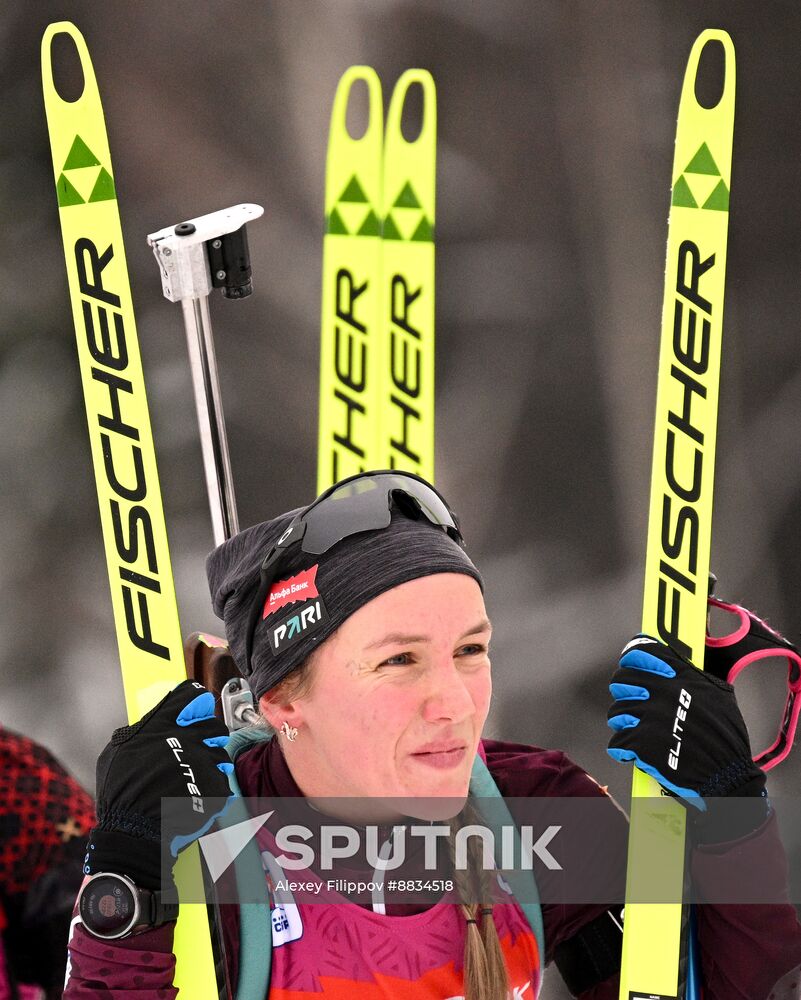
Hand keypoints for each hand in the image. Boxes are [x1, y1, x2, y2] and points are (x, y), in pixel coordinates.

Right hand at [84, 680, 234, 890]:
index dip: (195, 702)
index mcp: (164, 726)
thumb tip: (155, 719)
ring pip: (221, 753)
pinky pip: (223, 781)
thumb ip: (142, 729)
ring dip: (212, 763)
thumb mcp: (118, 750)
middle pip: (213, 724)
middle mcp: (188, 738)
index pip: (191, 696)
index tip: (196, 709)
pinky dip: (213, 789)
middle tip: (195, 750)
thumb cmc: (121, 794)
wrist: (134, 834)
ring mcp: (205, 762)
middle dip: (207, 735)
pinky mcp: (217, 786)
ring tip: (195, 779)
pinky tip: (196, 797)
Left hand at [606, 635, 765, 812]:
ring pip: (617, 712)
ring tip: (637, 730)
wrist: (726, 775)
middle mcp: (661, 692)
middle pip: (621, 681)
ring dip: (624, 722)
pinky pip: (618, 742)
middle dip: (625, 692)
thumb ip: (692, 675)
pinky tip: (636, 751)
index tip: (631, 666)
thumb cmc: (725, 738)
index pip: (639, 653)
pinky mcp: (640, 743)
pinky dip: (624, 749)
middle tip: (634, 703)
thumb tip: (673, 665)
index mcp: (679, 677)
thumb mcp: (718, 693)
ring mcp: (649, 717)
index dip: (632, 660)